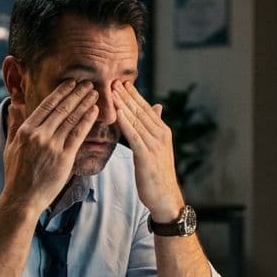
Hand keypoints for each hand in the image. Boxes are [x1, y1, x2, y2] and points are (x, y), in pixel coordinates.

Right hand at [3, 80, 99, 212]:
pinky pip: (78, 135)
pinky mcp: (64, 158)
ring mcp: (52, 146)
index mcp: (26, 130)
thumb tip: (14, 105)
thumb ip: (14, 124)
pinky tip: (94, 111)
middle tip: (88, 83)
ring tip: (94, 93)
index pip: (46, 105)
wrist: (23, 198)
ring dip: (84, 103)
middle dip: (76, 93)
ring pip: (72, 119)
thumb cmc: (16, 174)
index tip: (71, 83)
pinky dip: (87, 121)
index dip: (61, 92)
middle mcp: (39, 135)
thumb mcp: (10, 146)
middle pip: (62, 108)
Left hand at [113, 81, 183, 221]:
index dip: (133, 94)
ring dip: (123, 103)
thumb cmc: (158, 173)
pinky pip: (134, 135)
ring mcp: (154, 144)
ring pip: (136, 119)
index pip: (145, 108)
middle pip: (140, 110)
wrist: (165, 197)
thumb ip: (155, 126)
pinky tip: (117, 112)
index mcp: (162, 131)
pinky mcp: (146, 155)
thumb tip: (157, 106)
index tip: (121, 81)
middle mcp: (160, 134)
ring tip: (111, 90)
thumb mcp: (158, 147)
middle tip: (113, 79)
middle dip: (126, 94)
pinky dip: (125, 122)